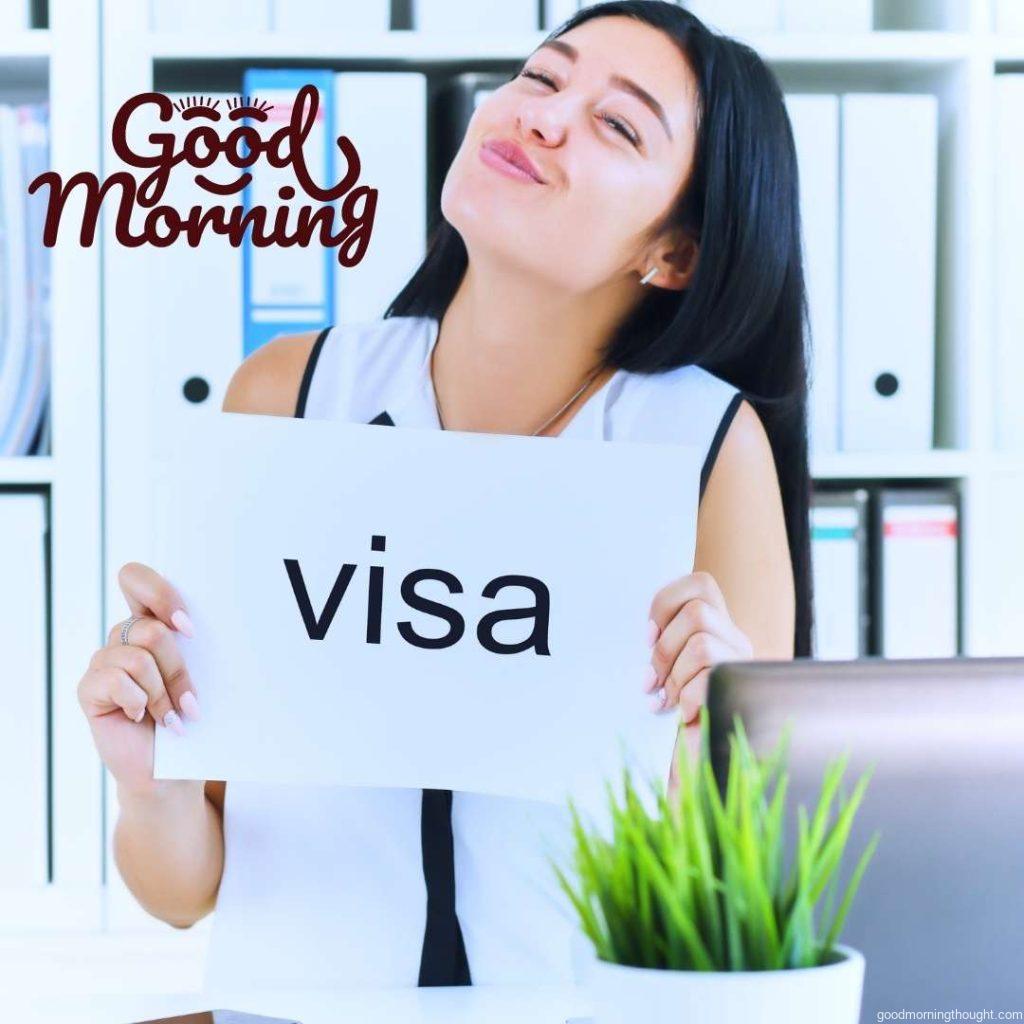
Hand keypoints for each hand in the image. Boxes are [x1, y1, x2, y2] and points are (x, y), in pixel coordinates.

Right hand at [76, 562, 200, 797]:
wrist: (172, 769)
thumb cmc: (192, 716)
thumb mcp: (202, 675)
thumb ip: (196, 644)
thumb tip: (210, 624)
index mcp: (151, 621)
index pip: (135, 578)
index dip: (160, 594)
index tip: (189, 628)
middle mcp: (124, 636)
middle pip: (151, 629)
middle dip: (178, 668)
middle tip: (192, 700)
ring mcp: (104, 661)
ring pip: (139, 657)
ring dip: (163, 692)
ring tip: (174, 717)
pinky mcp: (89, 689)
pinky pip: (115, 680)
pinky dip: (139, 702)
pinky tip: (142, 719)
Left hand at [645, 570, 753, 723]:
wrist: (695, 763)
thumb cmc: (671, 715)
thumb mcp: (662, 669)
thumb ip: (659, 642)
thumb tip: (644, 631)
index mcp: (717, 627)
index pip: (699, 585)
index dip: (666, 604)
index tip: (647, 636)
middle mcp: (736, 641)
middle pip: (697, 613)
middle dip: (665, 648)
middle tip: (651, 680)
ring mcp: (742, 666)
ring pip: (701, 645)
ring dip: (674, 676)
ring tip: (667, 700)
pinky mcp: (742, 692)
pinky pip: (708, 679)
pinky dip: (686, 699)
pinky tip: (682, 715)